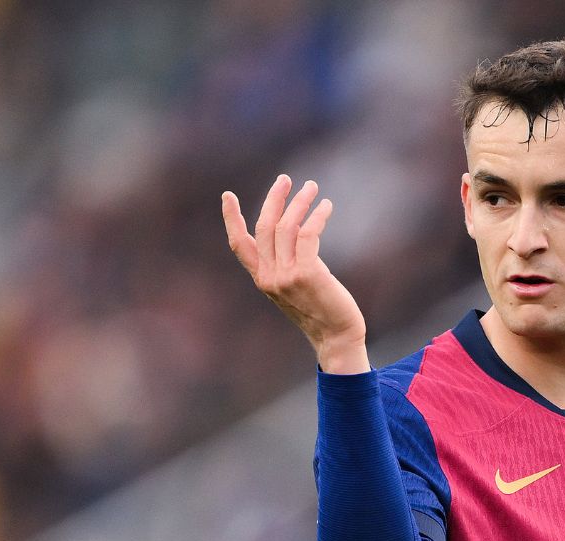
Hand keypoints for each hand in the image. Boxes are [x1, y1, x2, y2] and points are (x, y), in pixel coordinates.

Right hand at [222, 175, 368, 373]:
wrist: (336, 337)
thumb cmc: (320, 311)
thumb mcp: (293, 288)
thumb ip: (284, 265)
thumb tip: (291, 232)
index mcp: (262, 280)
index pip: (239, 245)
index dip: (232, 219)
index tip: (228, 195)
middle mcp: (269, 277)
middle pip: (265, 227)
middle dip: (274, 198)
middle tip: (286, 179)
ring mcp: (286, 276)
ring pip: (287, 226)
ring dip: (300, 202)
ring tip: (312, 188)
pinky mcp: (307, 273)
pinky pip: (308, 233)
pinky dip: (317, 215)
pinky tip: (326, 206)